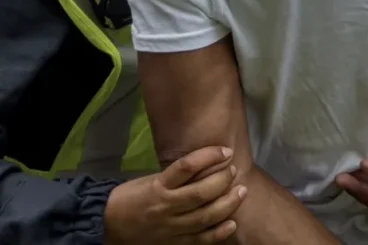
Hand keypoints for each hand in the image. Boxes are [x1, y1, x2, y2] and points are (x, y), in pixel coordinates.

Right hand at [104, 146, 246, 244]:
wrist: (107, 226)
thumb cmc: (133, 197)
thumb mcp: (153, 180)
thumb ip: (178, 176)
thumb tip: (210, 162)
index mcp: (158, 187)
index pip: (186, 167)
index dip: (209, 156)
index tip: (226, 151)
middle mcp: (165, 207)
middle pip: (200, 194)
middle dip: (223, 180)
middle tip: (234, 171)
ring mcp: (170, 228)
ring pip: (204, 217)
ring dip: (228, 203)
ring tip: (242, 191)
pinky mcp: (173, 244)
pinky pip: (199, 240)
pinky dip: (218, 233)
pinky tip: (231, 223)